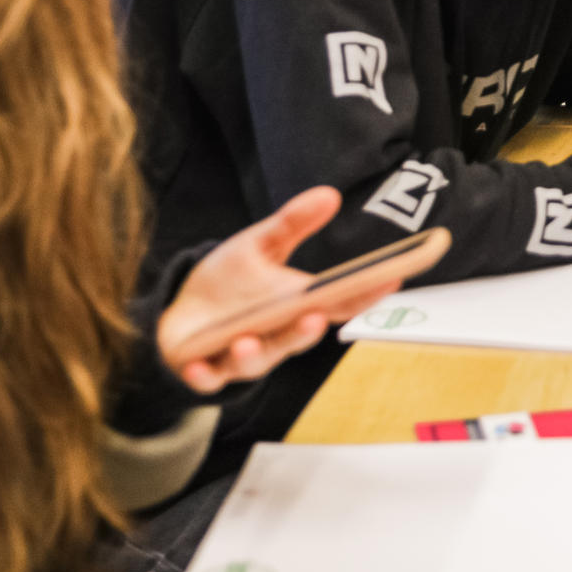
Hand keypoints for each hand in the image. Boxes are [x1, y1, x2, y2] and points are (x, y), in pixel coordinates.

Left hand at [159, 188, 414, 393]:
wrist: (181, 312)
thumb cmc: (229, 283)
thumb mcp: (259, 246)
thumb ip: (292, 224)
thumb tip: (330, 194)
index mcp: (296, 307)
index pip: (337, 302)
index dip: (365, 294)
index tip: (390, 279)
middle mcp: (276, 335)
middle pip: (297, 337)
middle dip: (306, 331)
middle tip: (315, 317)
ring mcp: (242, 355)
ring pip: (254, 362)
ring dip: (251, 355)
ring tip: (245, 341)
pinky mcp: (206, 368)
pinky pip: (208, 377)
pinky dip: (203, 375)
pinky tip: (195, 367)